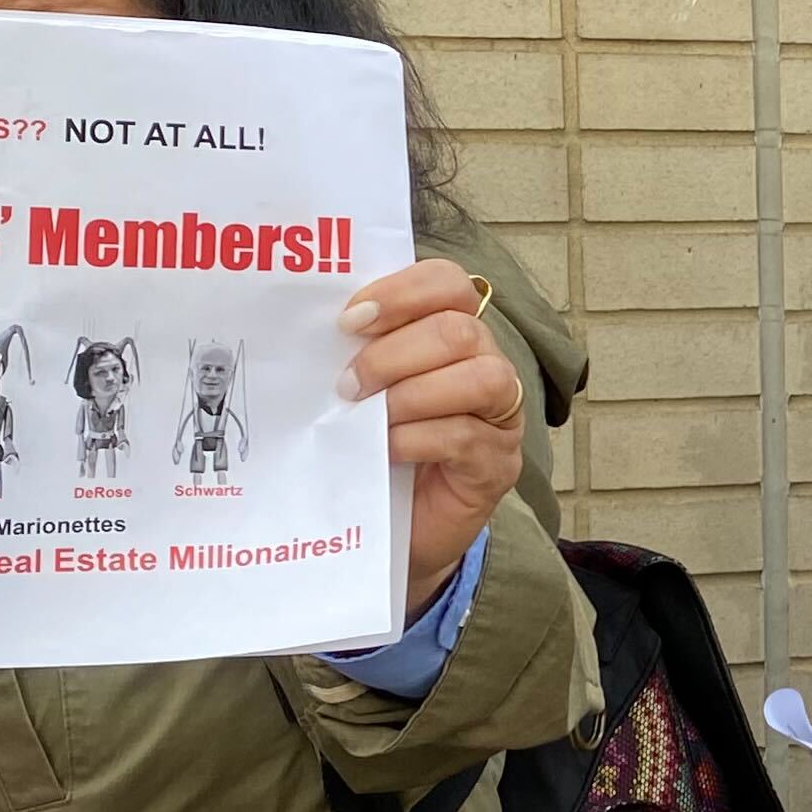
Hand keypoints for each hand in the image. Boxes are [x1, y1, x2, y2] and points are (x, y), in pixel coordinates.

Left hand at [343, 259, 528, 613]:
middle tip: (348, 384)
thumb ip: (356, 354)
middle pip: (460, 330)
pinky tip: (386, 449)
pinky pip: (466, 436)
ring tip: (368, 415)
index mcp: (454, 334)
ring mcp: (501, 417)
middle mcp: (488, 366)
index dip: (402, 293)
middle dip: (394, 353)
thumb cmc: (375, 449)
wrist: (389, 528)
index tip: (350, 320)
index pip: (449, 283)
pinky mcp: (498, 465)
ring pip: (480, 377)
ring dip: (412, 393)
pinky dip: (417, 437)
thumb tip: (311, 327)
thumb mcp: (364, 390)